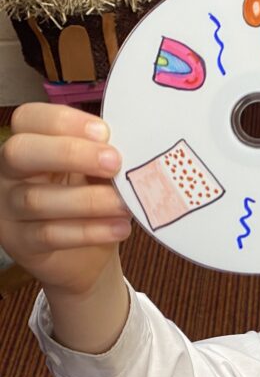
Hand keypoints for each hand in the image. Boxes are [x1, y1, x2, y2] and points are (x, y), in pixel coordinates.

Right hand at [0, 102, 131, 296]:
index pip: (29, 119)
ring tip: (125, 203)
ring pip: (37, 199)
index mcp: (28, 143)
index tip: (105, 133)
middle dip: (70, 153)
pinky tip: (119, 227)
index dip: (65, 121)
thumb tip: (131, 146)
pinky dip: (90, 231)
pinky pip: (50, 234)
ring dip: (90, 200)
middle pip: (20, 151)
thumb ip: (103, 155)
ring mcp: (8, 209)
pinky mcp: (20, 243)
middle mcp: (8, 173)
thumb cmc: (90, 200)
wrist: (86, 256)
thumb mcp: (95, 172)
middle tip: (114, 162)